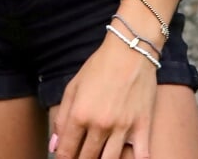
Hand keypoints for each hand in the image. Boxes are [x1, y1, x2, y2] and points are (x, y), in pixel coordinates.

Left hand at [50, 33, 158, 158]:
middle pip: (87, 158)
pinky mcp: (142, 126)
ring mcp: (122, 127)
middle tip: (80, 156)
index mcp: (79, 115)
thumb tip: (54, 146)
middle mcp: (100, 125)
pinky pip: (141, 154)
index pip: (66, 150)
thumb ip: (61, 117)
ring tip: (98, 157)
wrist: (130, 50)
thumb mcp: (73, 87)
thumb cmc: (99, 66)